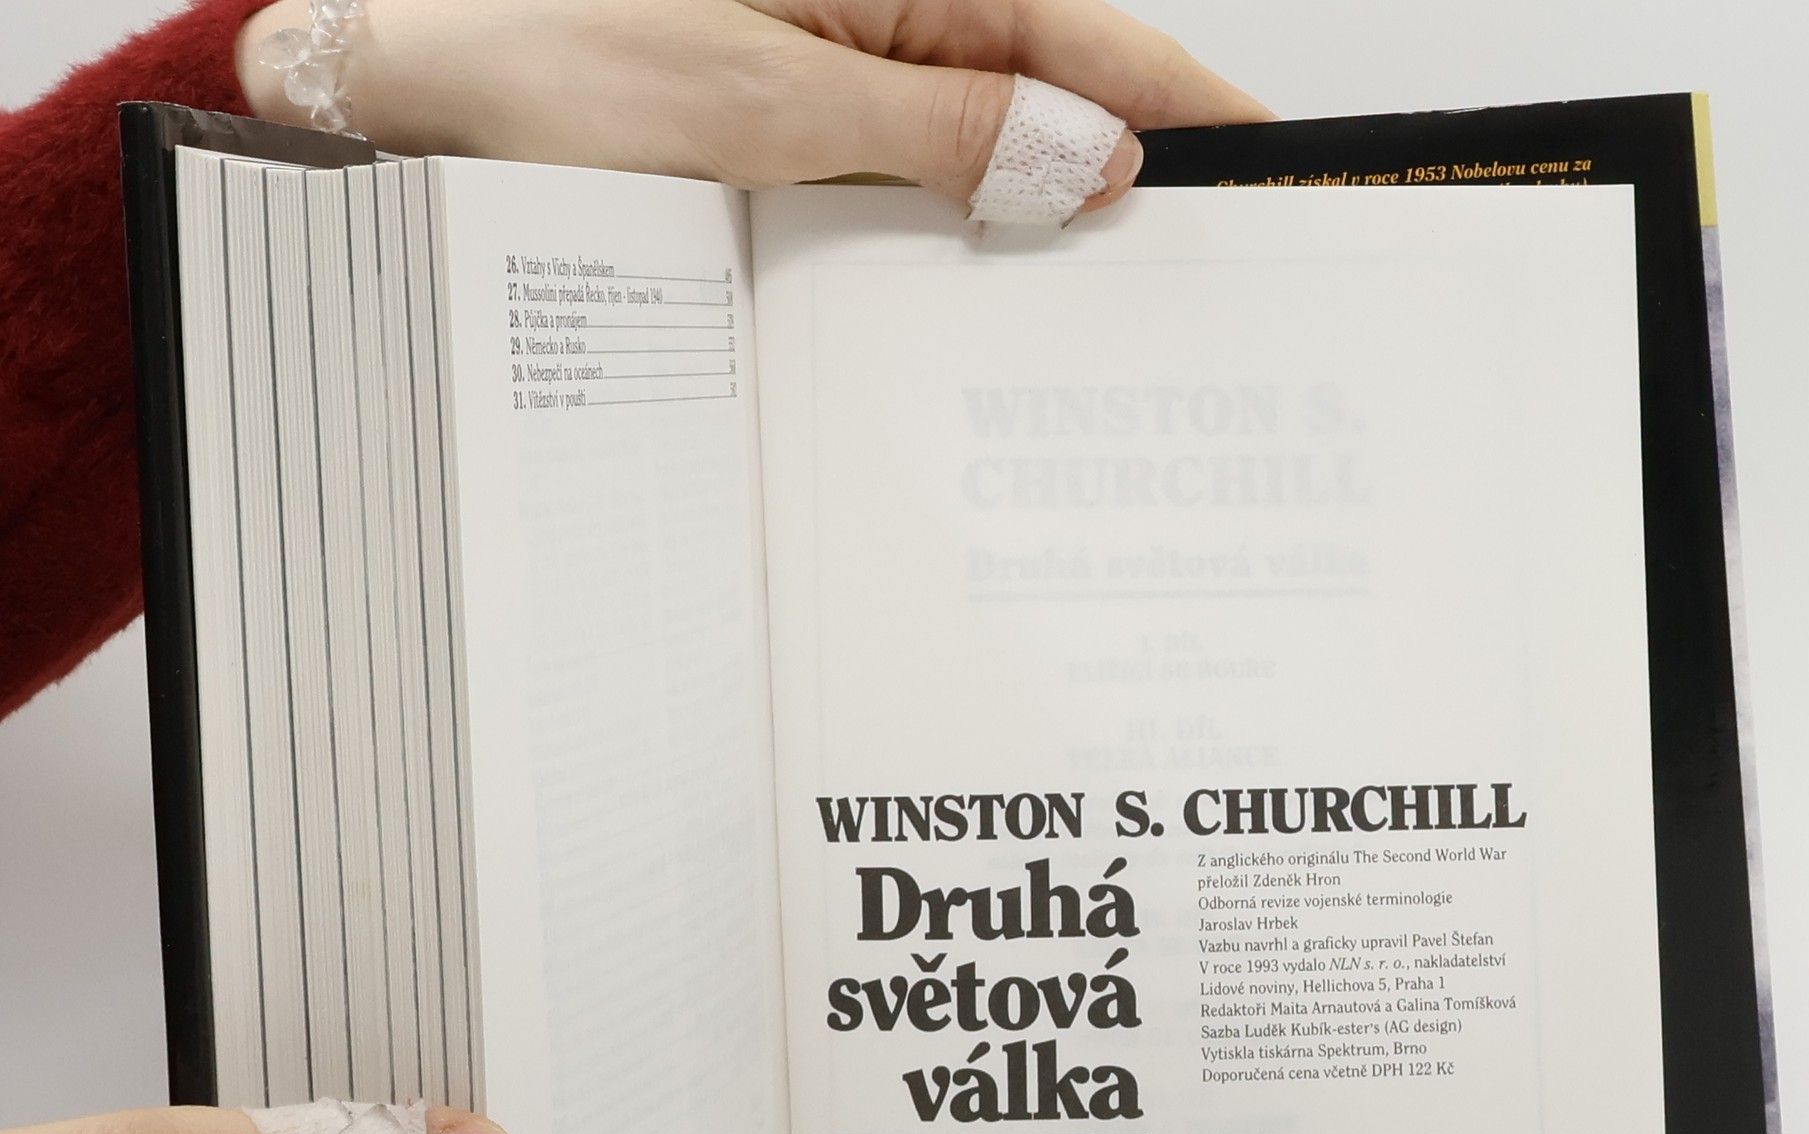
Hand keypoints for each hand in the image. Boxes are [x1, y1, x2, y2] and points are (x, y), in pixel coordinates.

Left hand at [238, 0, 1267, 211]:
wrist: (418, 83)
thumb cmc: (554, 60)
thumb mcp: (765, 100)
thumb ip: (941, 127)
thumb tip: (1091, 159)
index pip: (1097, 37)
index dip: (1194, 112)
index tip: (1278, 177)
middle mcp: (888, 14)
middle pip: (1063, 93)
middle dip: (1140, 184)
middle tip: (1209, 288)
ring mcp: (851, 74)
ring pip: (998, 148)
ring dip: (1050, 223)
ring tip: (1115, 316)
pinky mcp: (809, 127)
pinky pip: (922, 178)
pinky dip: (965, 236)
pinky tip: (993, 293)